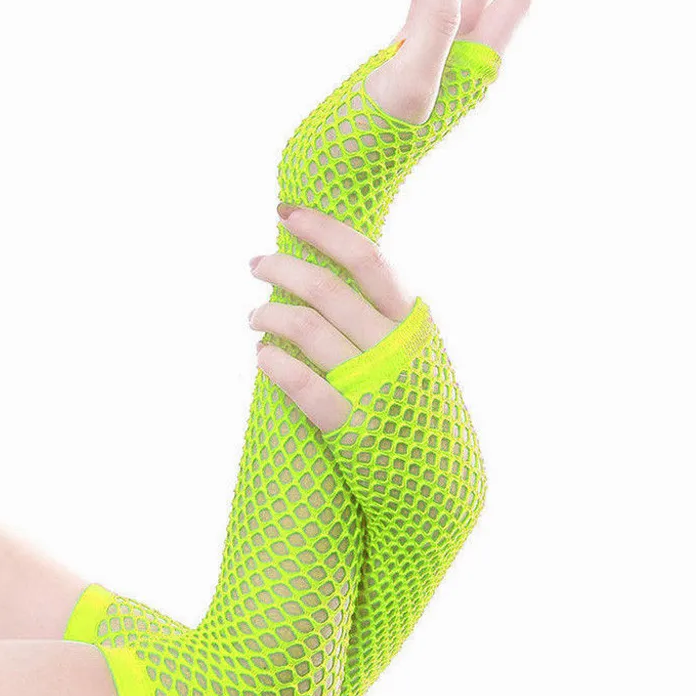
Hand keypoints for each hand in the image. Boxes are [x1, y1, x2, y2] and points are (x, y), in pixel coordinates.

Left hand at [248, 204, 414, 431]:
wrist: (441, 482)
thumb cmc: (417, 406)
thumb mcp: (417, 351)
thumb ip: (386, 316)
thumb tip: (336, 271)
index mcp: (411, 321)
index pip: (365, 257)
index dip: (322, 229)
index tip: (286, 213)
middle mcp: (392, 345)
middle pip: (325, 287)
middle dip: (280, 267)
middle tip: (256, 264)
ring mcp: (372, 383)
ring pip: (305, 327)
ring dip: (269, 314)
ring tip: (254, 316)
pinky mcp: (350, 424)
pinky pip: (302, 385)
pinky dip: (274, 365)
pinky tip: (260, 356)